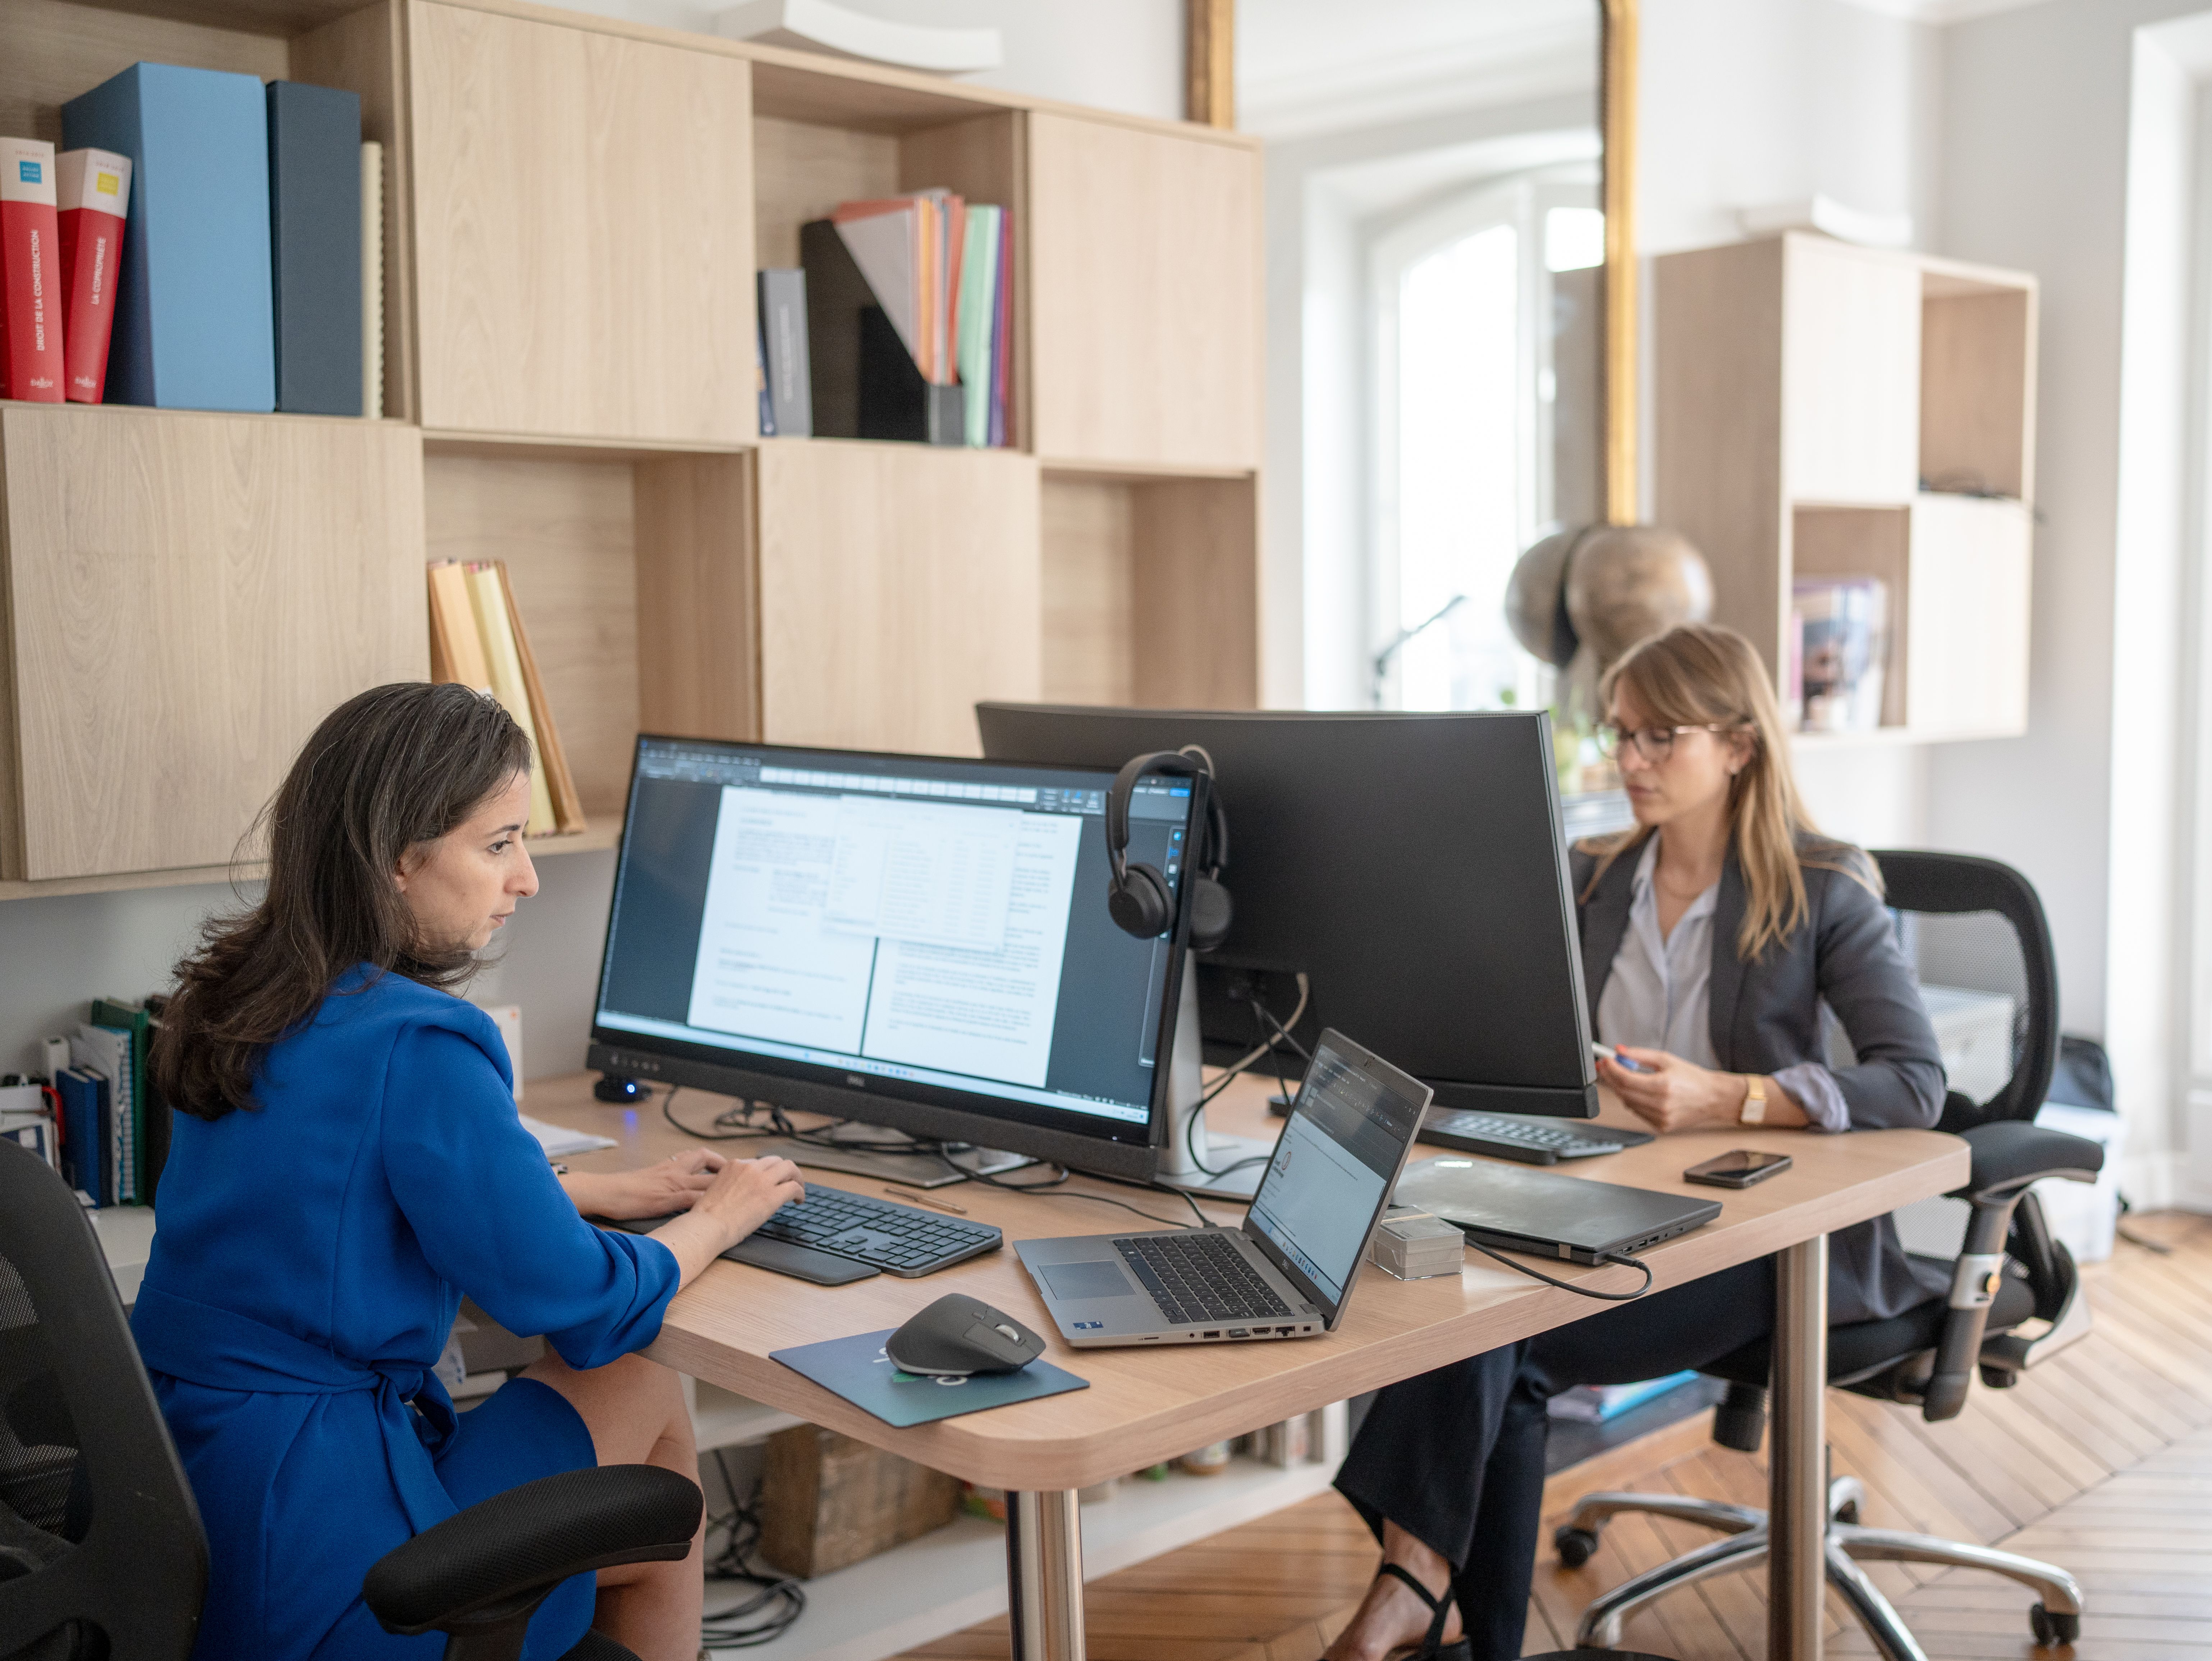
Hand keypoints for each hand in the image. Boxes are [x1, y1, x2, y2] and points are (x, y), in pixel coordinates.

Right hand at [563, 1149, 728, 1220]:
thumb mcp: (649, 1179)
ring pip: (706, 1181)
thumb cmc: (623, 1189)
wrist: (605, 1191)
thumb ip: (666, 1179)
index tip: (731, 1166)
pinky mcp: (666, 1199)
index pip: (701, 1155)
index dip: (719, 1160)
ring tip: (740, 1196)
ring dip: (725, 1188)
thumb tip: (678, 1186)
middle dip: (729, 1169)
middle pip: (709, 1161)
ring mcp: (672, 1184)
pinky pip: (692, 1199)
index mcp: (671, 1165)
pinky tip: (718, 1212)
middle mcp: (675, 1171)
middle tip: (742, 1177)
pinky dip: (706, 1204)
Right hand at [676, 1154, 807, 1254]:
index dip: (767, 1172)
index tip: (771, 1181)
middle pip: (776, 1161)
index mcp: (733, 1165)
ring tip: (797, 1190)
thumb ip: (731, 1185)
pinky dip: (800, 1192)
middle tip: (789, 1183)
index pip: (758, 1163)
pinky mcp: (771, 1195)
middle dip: (784, 1172)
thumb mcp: (716, 1190)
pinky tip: (798, 1201)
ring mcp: (761, 1180)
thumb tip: (742, 1193)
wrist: (707, 1227)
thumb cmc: (706, 1218)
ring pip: (789, 1168)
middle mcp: (748, 1168)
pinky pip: (794, 1187)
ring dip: (796, 1178)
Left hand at [1596, 1047, 1749, 1132]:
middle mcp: (1661, 1105)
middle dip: (1611, 1078)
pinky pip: (1637, 1113)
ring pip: (1628, 1103)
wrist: (1712, 1097)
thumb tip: (1618, 1050)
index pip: (1625, 1079)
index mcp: (1663, 1086)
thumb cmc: (1692, 1078)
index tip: (1604, 1060)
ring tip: (1628, 1077)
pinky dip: (1634, 1101)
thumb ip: (1639, 1054)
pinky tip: (1641, 1092)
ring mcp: (1661, 1118)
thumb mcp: (1666, 1059)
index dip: (1611, 1069)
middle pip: (1623, 1092)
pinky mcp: (1661, 1127)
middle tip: (1607, 1068)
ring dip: (1622, 1090)